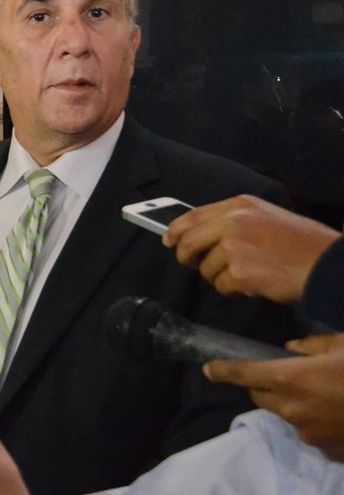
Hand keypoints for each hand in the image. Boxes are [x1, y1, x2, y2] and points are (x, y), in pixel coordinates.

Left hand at [164, 195, 338, 303]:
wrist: (329, 265)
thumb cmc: (304, 245)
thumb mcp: (266, 218)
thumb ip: (234, 222)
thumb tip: (198, 236)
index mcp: (240, 205)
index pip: (191, 216)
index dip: (176, 231)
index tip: (168, 241)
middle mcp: (234, 222)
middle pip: (187, 243)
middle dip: (187, 258)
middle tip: (195, 266)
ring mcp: (235, 246)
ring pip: (205, 269)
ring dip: (221, 277)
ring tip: (249, 274)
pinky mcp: (241, 272)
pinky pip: (222, 287)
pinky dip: (235, 291)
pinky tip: (256, 284)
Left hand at [204, 334, 343, 460]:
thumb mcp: (341, 345)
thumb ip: (311, 346)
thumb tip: (292, 348)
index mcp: (289, 378)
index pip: (242, 374)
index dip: (222, 371)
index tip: (208, 369)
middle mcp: (291, 408)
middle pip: (260, 396)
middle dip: (264, 385)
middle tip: (285, 374)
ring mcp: (308, 432)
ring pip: (285, 414)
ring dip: (291, 403)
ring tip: (321, 392)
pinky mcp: (326, 449)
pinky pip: (308, 431)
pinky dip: (314, 420)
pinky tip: (335, 410)